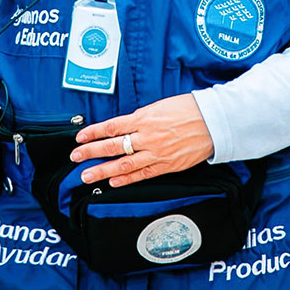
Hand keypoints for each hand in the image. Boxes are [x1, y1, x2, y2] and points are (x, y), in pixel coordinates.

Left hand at [70, 93, 214, 186]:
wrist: (213, 122)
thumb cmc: (189, 109)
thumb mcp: (160, 106)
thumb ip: (141, 118)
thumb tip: (124, 126)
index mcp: (144, 118)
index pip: (112, 126)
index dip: (93, 132)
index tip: (79, 137)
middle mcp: (147, 136)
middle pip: (113, 146)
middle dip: (91, 152)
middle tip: (75, 157)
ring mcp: (157, 153)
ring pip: (124, 164)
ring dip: (103, 170)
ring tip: (87, 176)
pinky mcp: (167, 165)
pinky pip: (142, 174)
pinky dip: (126, 179)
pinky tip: (113, 182)